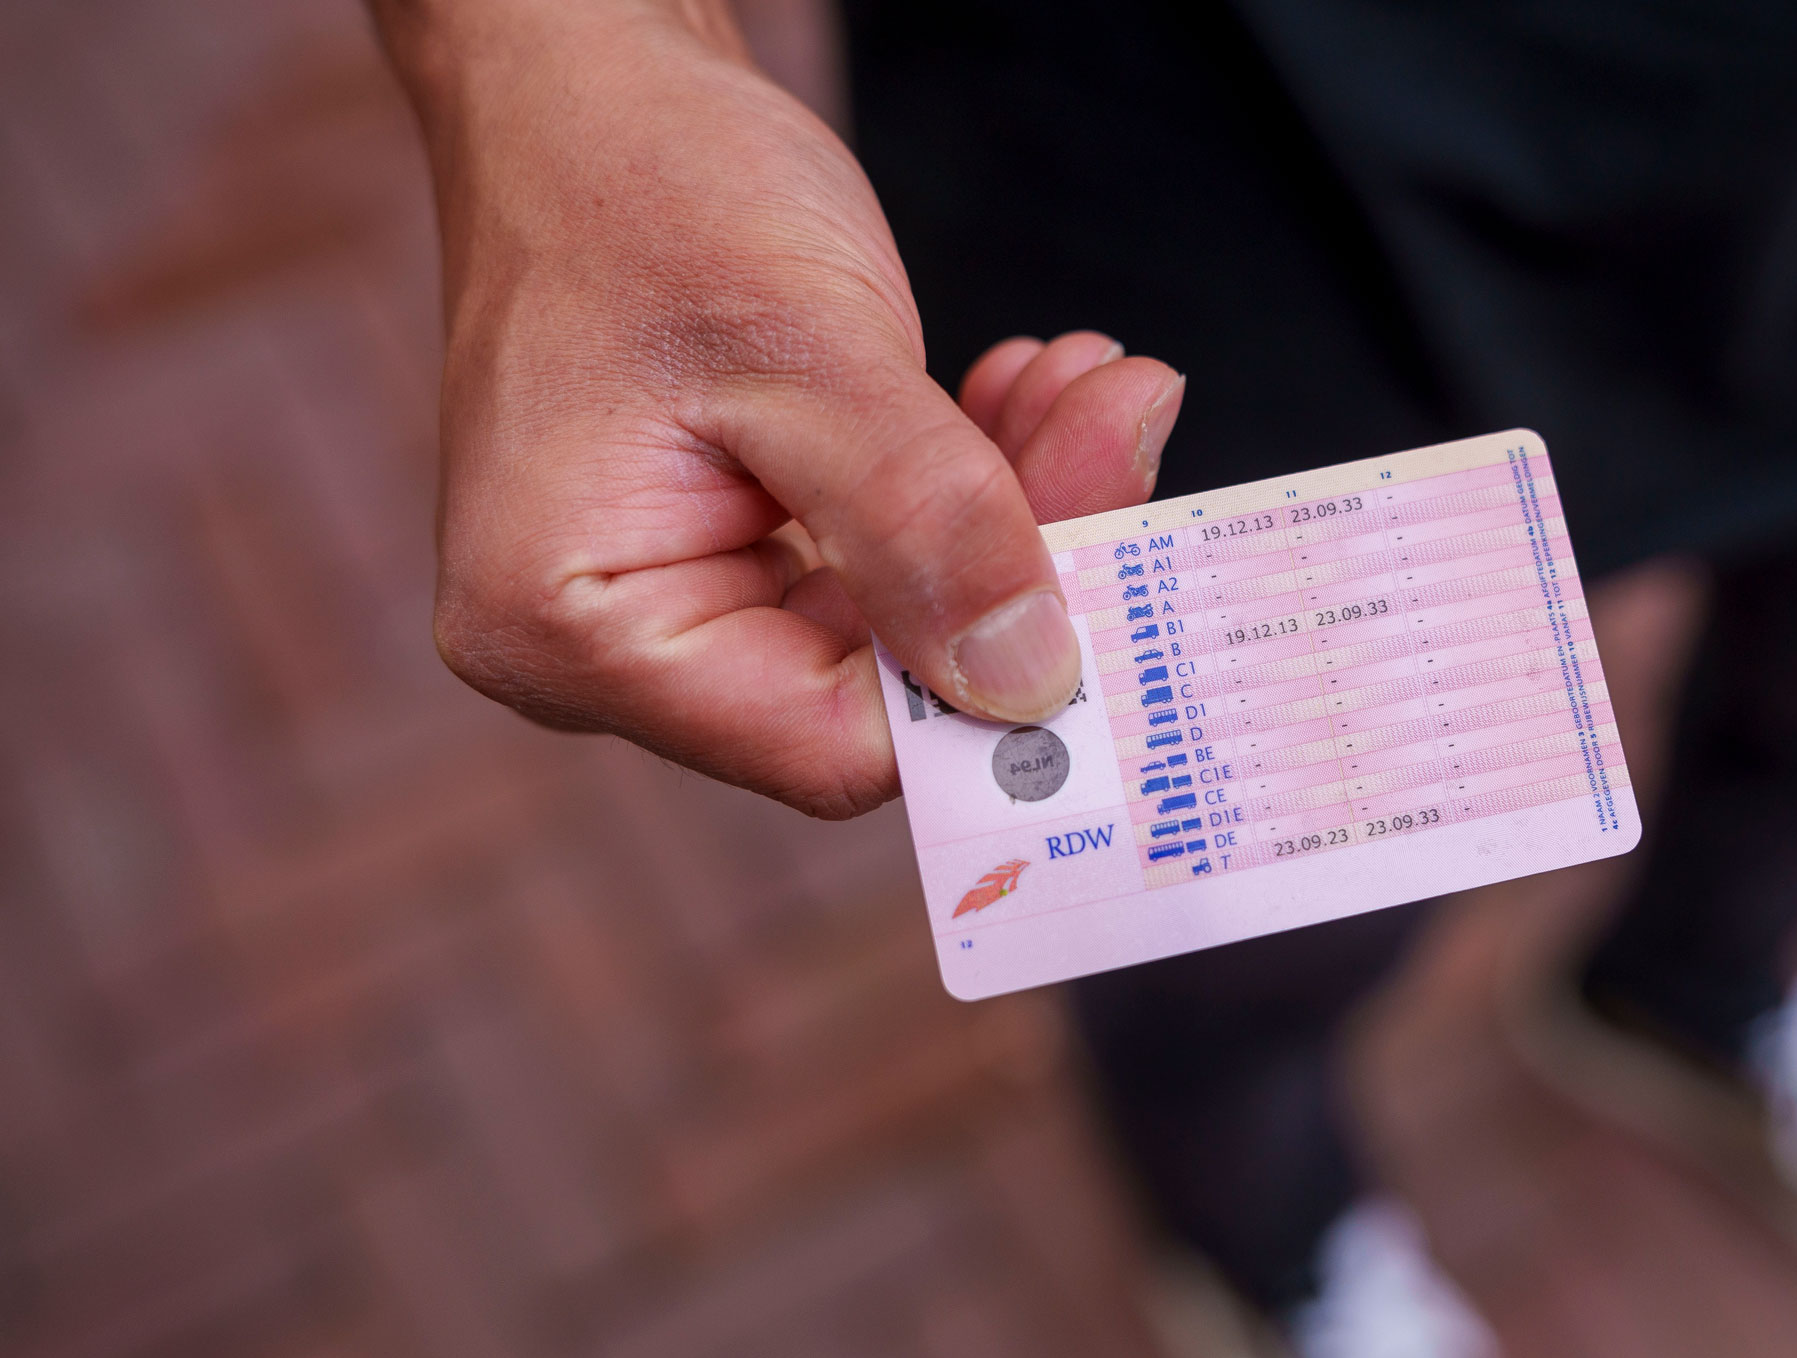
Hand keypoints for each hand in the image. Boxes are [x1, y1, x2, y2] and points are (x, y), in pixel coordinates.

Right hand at [374, 0, 1182, 817]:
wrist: (583, 81)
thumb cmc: (639, 181)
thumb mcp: (802, 347)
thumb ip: (923, 521)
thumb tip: (1033, 677)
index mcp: (577, 630)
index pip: (835, 742)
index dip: (990, 681)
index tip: (1118, 568)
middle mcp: (615, 646)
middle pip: (884, 684)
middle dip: (1026, 560)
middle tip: (1123, 426)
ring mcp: (680, 596)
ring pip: (909, 617)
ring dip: (1020, 502)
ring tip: (1090, 384)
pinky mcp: (739, 543)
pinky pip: (892, 555)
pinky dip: (972, 477)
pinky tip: (1027, 388)